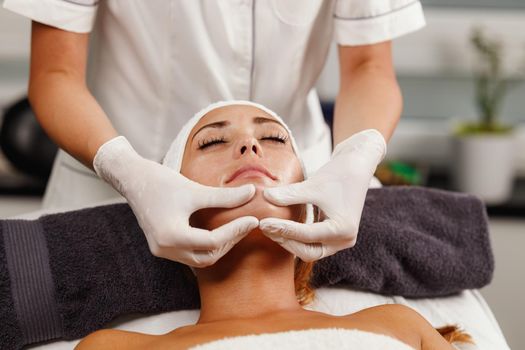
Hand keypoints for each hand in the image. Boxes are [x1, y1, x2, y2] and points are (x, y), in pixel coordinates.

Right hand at [94, 136, 257, 266]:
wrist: (131, 178)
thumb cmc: (159, 181)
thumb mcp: (194, 189)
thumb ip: (225, 196)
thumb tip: (252, 193)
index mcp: (171, 236)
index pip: (212, 242)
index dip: (235, 231)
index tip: (252, 220)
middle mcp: (165, 249)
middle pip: (207, 257)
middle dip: (229, 243)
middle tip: (246, 225)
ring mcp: (162, 250)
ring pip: (198, 259)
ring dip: (219, 247)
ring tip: (235, 229)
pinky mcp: (162, 245)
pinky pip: (189, 254)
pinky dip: (206, 246)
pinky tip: (218, 231)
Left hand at [259, 129, 385, 261]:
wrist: (356, 166)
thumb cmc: (339, 173)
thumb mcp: (312, 185)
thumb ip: (289, 195)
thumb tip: (265, 197)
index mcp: (343, 229)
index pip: (306, 235)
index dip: (283, 230)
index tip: (263, 222)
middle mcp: (344, 239)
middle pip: (309, 252)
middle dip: (286, 241)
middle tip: (265, 227)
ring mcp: (341, 240)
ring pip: (310, 250)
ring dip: (290, 241)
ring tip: (270, 228)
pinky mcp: (335, 236)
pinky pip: (313, 243)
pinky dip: (297, 237)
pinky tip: (281, 227)